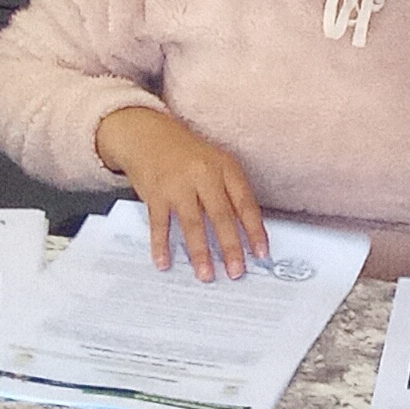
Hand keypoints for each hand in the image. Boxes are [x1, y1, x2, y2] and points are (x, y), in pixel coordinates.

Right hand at [94, 106, 268, 280]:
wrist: (147, 134)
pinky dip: (162, 245)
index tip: (262, 253)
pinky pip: (160, 224)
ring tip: (206, 274)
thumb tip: (244, 232)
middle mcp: (204, 175)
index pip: (246, 204)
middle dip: (230, 247)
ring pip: (193, 223)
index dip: (255, 230)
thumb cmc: (187, 153)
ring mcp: (179, 184)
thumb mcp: (216, 164)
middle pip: (222, 216)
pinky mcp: (156, 193)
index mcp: (226, 167)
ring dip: (200, 252)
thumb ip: (229, 192)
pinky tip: (165, 262)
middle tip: (236, 271)